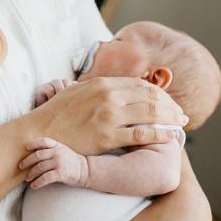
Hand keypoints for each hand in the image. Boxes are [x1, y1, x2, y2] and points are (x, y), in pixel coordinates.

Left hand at [19, 137, 88, 188]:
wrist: (85, 170)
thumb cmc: (70, 161)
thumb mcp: (62, 150)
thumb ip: (50, 150)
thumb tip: (32, 153)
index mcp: (57, 146)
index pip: (43, 141)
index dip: (34, 144)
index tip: (26, 148)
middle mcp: (57, 153)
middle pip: (37, 155)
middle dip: (27, 161)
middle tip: (20, 167)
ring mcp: (59, 162)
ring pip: (40, 167)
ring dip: (31, 174)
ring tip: (27, 178)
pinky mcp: (61, 173)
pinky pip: (46, 178)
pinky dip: (38, 182)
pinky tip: (34, 186)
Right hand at [30, 76, 188, 154]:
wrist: (38, 134)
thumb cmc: (55, 115)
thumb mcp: (75, 92)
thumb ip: (95, 89)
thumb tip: (108, 87)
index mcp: (101, 83)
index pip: (140, 84)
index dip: (159, 93)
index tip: (168, 102)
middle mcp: (107, 95)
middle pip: (150, 96)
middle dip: (171, 105)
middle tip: (181, 115)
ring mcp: (108, 115)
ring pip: (150, 113)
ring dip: (170, 118)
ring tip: (180, 125)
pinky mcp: (107, 135)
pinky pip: (141, 133)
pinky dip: (160, 134)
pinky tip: (170, 137)